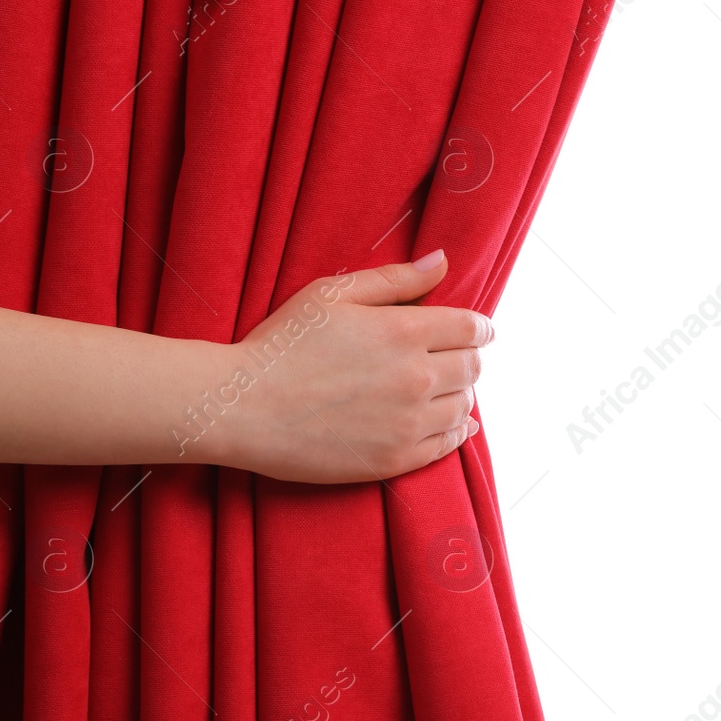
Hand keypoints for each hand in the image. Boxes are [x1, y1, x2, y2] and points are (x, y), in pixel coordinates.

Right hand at [209, 251, 491, 482]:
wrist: (241, 407)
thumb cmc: (281, 344)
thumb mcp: (331, 294)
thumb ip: (394, 279)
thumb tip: (442, 261)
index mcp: (405, 331)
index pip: (471, 328)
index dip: (479, 327)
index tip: (476, 330)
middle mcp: (416, 377)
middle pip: (473, 367)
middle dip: (468, 357)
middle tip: (453, 357)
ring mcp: (408, 422)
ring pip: (465, 405)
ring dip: (461, 393)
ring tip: (443, 388)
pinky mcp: (396, 459)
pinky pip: (448, 444)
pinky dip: (458, 431)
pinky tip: (454, 424)